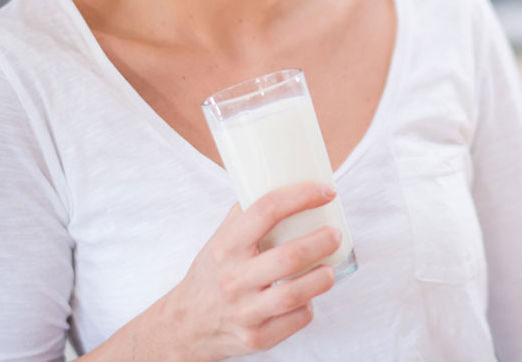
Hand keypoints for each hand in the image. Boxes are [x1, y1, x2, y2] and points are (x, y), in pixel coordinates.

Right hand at [162, 182, 342, 359]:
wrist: (185, 325)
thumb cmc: (211, 275)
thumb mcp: (219, 241)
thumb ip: (246, 216)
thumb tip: (282, 183)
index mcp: (226, 247)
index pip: (266, 211)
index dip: (301, 196)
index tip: (326, 192)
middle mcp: (233, 279)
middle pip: (289, 257)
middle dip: (321, 242)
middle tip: (335, 235)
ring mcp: (244, 311)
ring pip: (295, 294)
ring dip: (322, 279)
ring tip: (329, 269)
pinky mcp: (256, 338)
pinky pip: (295, 320)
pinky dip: (308, 308)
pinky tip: (308, 298)